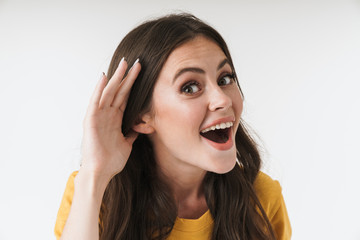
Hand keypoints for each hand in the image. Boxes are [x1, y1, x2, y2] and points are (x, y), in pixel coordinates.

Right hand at [79, 58, 140, 182]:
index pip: (126, 97)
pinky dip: (99, 89)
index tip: (141, 72)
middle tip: (136, 62)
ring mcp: (99, 116)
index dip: (133, 85)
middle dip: (127, 76)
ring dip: (116, 78)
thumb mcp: (127, 144)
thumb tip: (139, 128)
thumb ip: (131, 134)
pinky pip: (95, 101)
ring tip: (124, 64)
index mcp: (116, 119)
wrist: (101, 173)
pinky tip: (104, 77)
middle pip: (119, 91)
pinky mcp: (91, 120)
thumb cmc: (112, 160)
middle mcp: (107, 114)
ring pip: (109, 92)